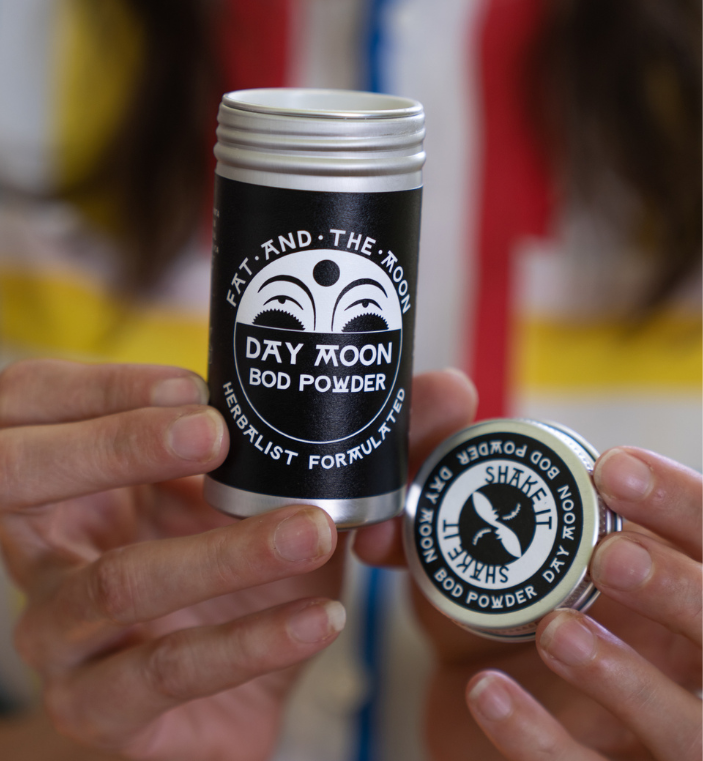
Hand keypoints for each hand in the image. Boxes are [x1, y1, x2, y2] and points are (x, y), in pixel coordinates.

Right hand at [0, 360, 344, 760]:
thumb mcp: (228, 492)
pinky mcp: (94, 710)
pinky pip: (167, 671)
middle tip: (217, 436)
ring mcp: (55, 635)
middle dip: (116, 443)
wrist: (243, 687)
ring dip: (222, 552)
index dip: (97, 384)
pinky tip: (318, 616)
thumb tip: (293, 397)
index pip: (23, 401)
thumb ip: (242, 447)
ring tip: (310, 530)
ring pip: (111, 581)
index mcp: (63, 478)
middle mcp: (36, 550)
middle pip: (8, 473)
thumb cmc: (229, 567)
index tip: (196, 386)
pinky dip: (254, 641)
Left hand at [356, 419, 700, 758]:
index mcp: (683, 592)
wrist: (491, 715)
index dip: (680, 501)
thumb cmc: (510, 619)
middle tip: (608, 554)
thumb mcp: (492, 552)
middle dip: (675, 587)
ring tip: (554, 630)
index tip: (614, 466)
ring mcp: (665, 740)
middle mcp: (693, 663)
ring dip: (621, 672)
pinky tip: (486, 693)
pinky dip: (541, 741)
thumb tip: (445, 396)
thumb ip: (468, 482)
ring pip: (687, 727)